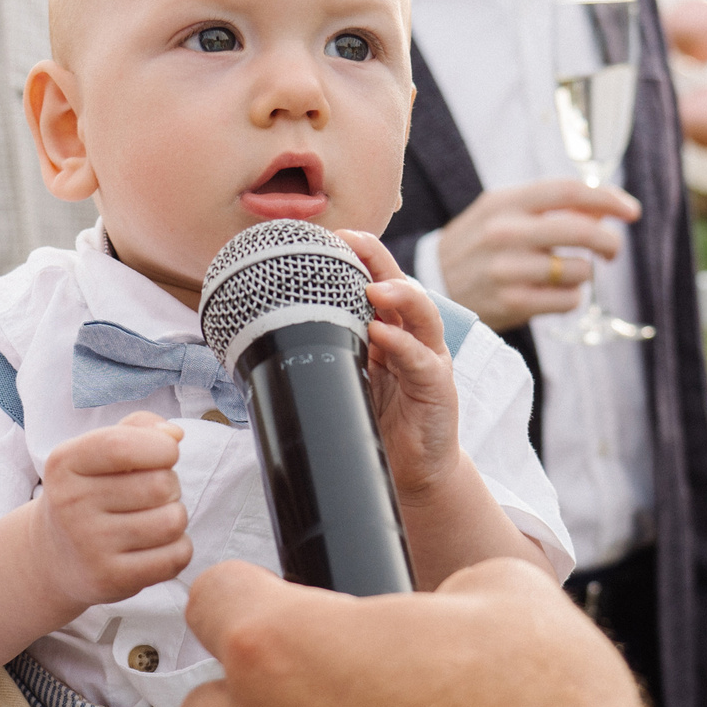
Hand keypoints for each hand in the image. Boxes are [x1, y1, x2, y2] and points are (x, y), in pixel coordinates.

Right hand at [30, 411, 192, 608]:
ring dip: (175, 517)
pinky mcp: (111, 579)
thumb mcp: (96, 452)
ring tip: (153, 519)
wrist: (53, 556)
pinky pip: (176, 556)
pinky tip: (155, 546)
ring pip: (173, 522)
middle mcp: (71, 504)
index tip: (165, 454)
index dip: (161, 447)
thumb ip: (138, 428)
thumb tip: (174, 435)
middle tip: (151, 494)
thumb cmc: (88, 492)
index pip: (122, 446)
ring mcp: (89, 546)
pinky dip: (178, 549)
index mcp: (65, 464)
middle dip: (170, 485)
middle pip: (160, 485)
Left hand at [339, 230, 461, 498]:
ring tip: (373, 286)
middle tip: (352, 240)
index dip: (360, 256)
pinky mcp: (437, 388)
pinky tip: (382, 333)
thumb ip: (326, 352)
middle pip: (401, 285)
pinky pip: (421, 360)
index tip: (332, 235)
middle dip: (378, 259)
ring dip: (398, 295)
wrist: (409, 471)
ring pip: (421, 314)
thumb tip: (269, 334)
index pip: (377, 282)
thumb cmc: (377, 421)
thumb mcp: (346, 379)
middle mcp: (412, 337)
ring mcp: (428, 359)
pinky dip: (402, 344)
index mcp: (389, 331)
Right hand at [434, 178, 640, 333]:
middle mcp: (505, 233)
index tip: (631, 211)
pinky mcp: (511, 303)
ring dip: (583, 273)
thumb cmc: (478, 244)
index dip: (607, 199)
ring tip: (565, 274)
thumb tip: (604, 210)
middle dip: (609, 241)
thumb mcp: (503, 213)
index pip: (568, 192)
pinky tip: (554, 293)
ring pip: (578, 269)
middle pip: (581, 231)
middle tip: (612, 250)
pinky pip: (567, 300)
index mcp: (505, 202)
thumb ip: (549, 207)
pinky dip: (570, 297)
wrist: (430, 283)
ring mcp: (507, 270)